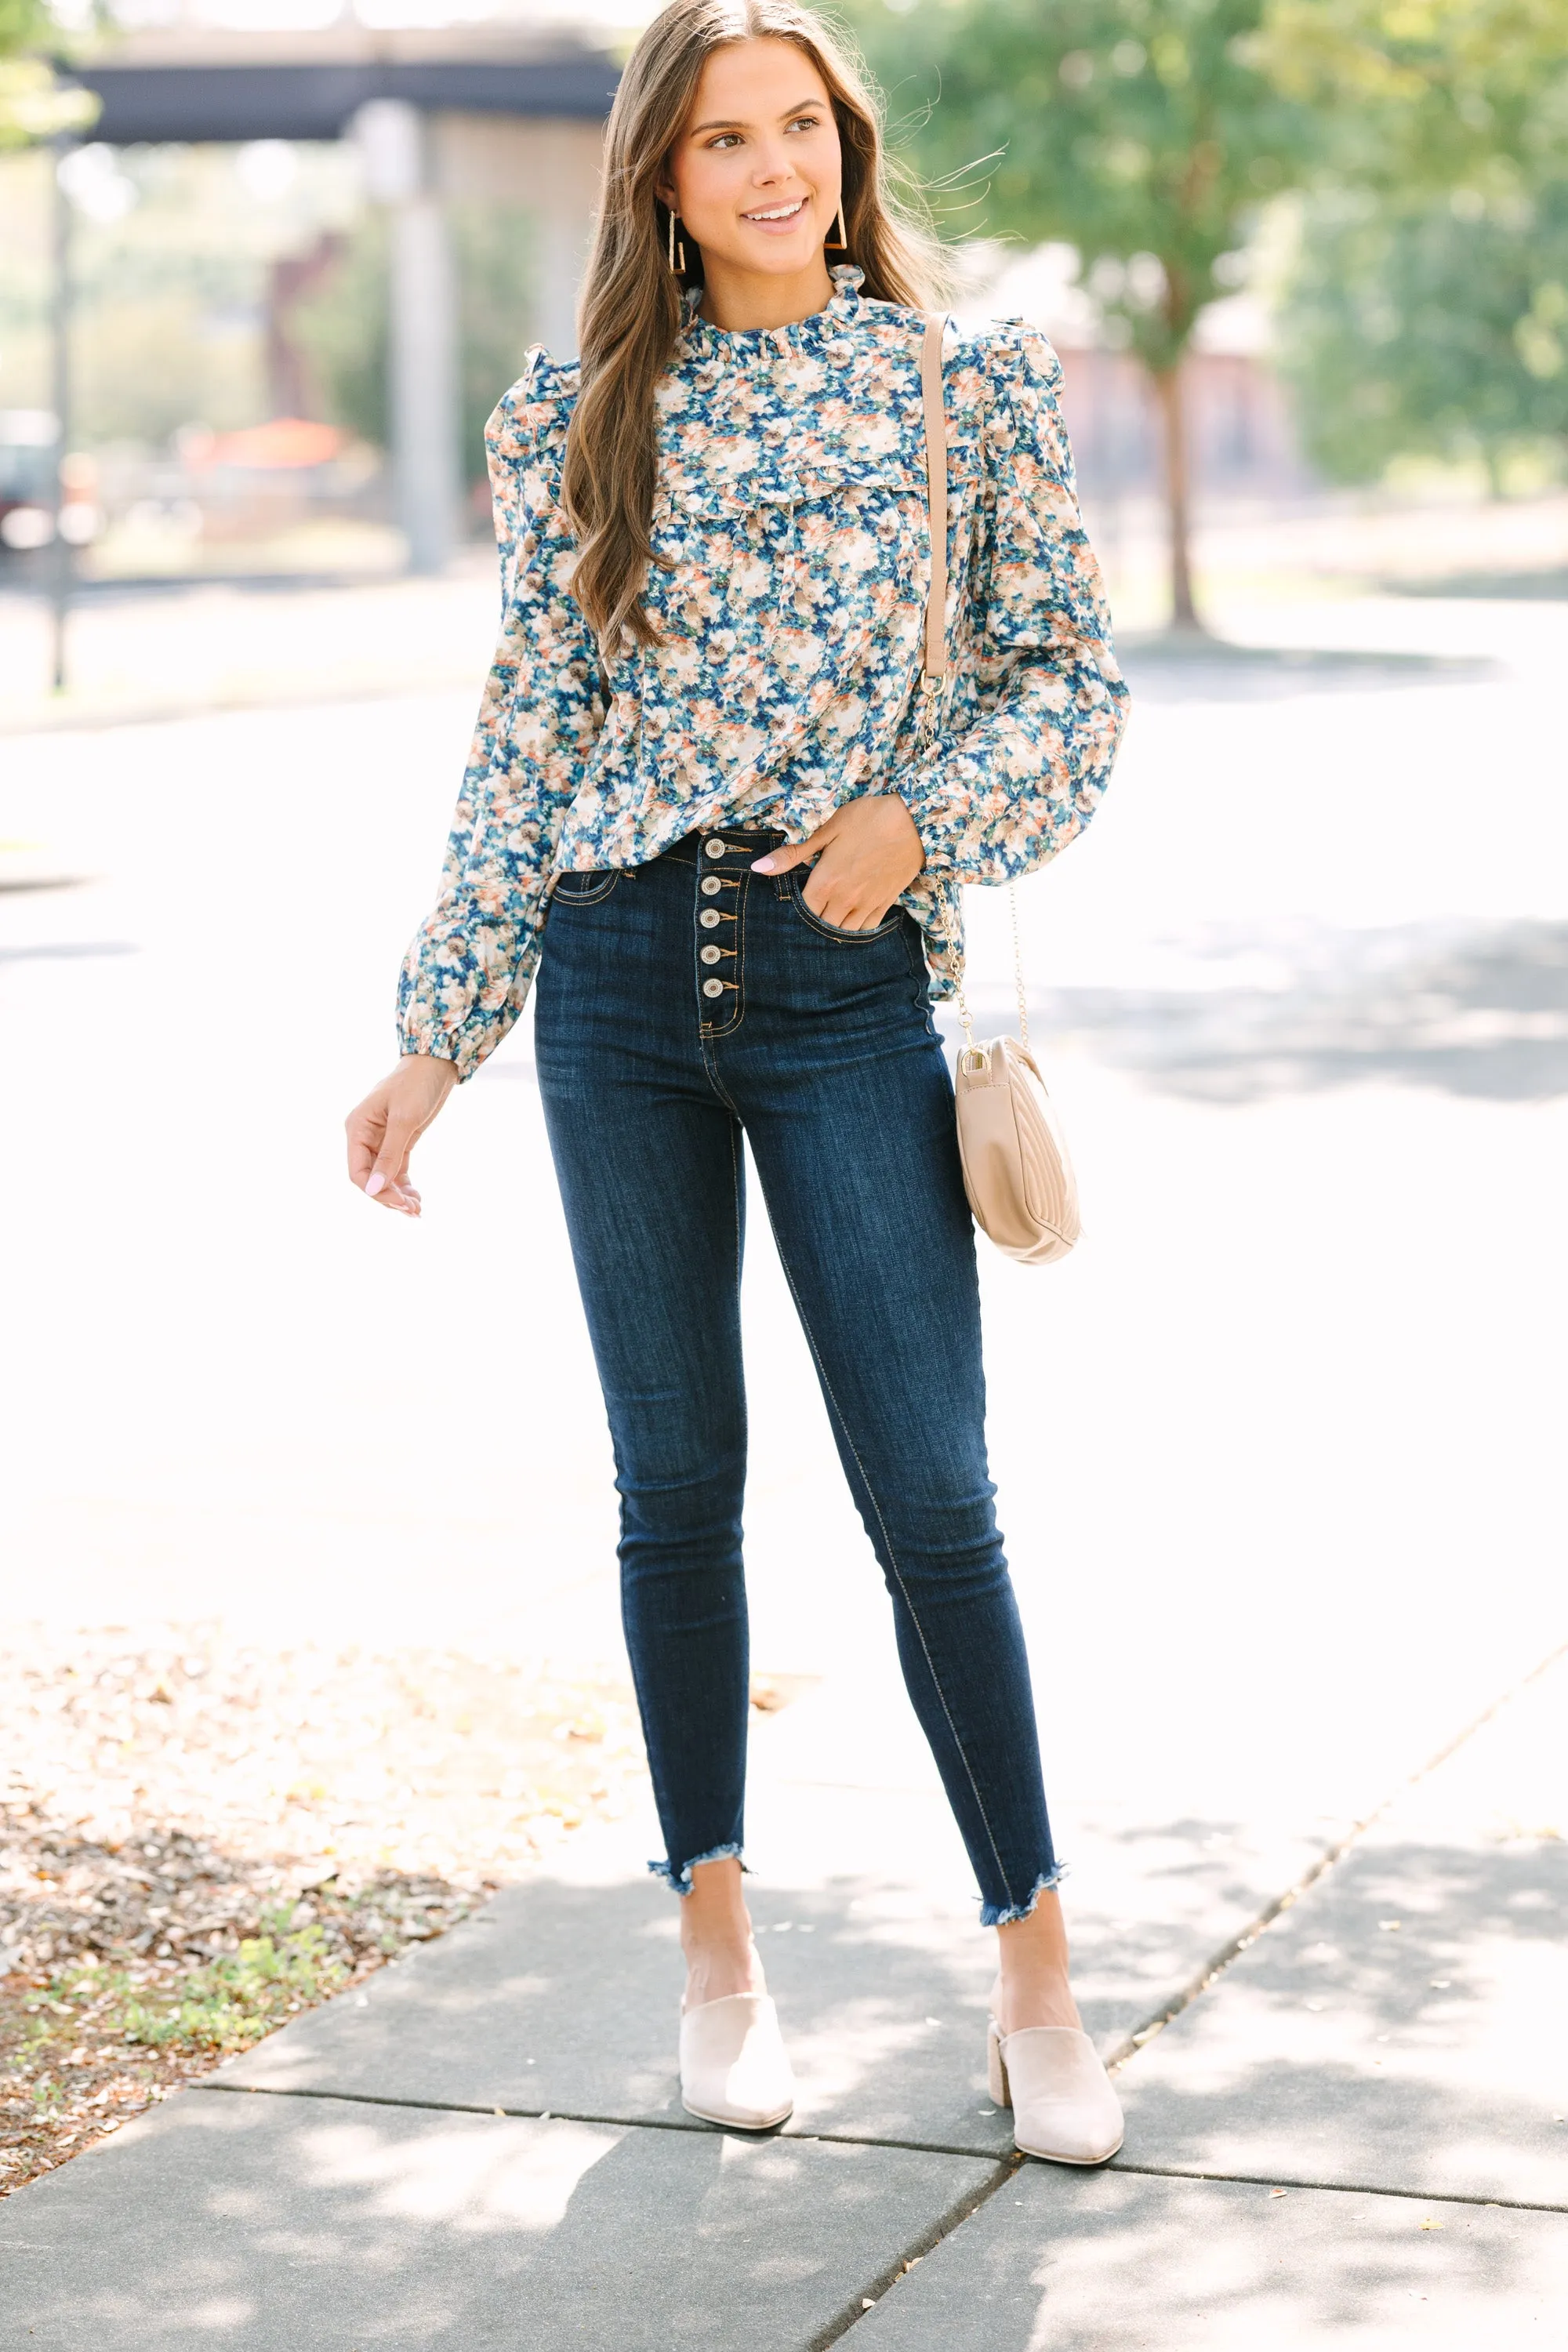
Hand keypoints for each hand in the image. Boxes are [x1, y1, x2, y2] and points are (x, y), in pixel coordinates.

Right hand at [345, 1054, 457, 1216]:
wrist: (435, 1065)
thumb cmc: (416, 1085)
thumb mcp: (404, 1120)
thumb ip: (389, 1155)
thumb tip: (374, 1188)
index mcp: (357, 1128)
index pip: (356, 1171)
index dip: (374, 1191)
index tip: (399, 1203)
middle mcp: (365, 1137)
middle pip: (370, 1178)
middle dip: (388, 1197)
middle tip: (413, 1211)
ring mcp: (381, 1141)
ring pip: (383, 1178)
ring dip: (398, 1195)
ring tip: (417, 1210)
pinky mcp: (398, 1142)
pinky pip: (396, 1171)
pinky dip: (404, 1186)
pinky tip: (417, 1199)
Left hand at [751, 795, 923, 930]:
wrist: (914, 820)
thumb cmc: (867, 818)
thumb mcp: (827, 830)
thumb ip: (793, 854)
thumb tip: (758, 868)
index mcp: (826, 882)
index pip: (801, 912)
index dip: (793, 913)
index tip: (789, 908)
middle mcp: (845, 899)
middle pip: (820, 926)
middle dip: (811, 924)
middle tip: (807, 915)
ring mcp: (867, 904)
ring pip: (843, 933)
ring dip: (833, 930)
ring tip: (827, 920)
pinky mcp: (885, 903)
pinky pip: (867, 929)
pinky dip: (856, 930)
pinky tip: (850, 922)